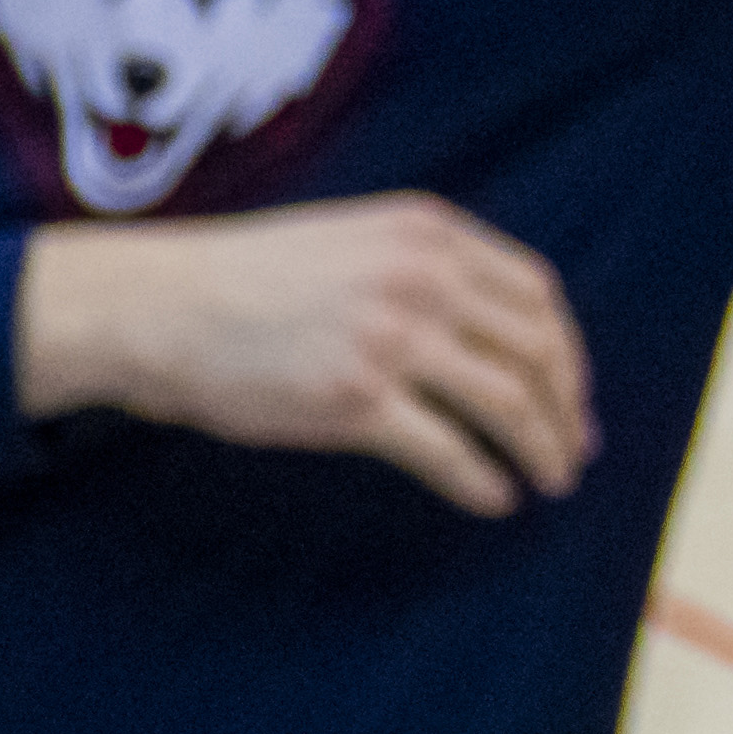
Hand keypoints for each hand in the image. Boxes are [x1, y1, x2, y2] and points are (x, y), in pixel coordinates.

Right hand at [16, 194, 598, 510]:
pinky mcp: (357, 401)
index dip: (566, 351)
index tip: (569, 393)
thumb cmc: (240, 281)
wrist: (160, 305)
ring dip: (540, 449)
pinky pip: (450, 451)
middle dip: (565, 409)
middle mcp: (422, 280)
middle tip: (572, 450)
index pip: (536, 294)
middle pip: (536, 351)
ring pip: (508, 403)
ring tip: (547, 480)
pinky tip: (494, 499)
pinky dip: (482, 481)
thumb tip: (481, 331)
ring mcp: (392, 340)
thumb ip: (419, 267)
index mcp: (427, 235)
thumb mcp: (350, 242)